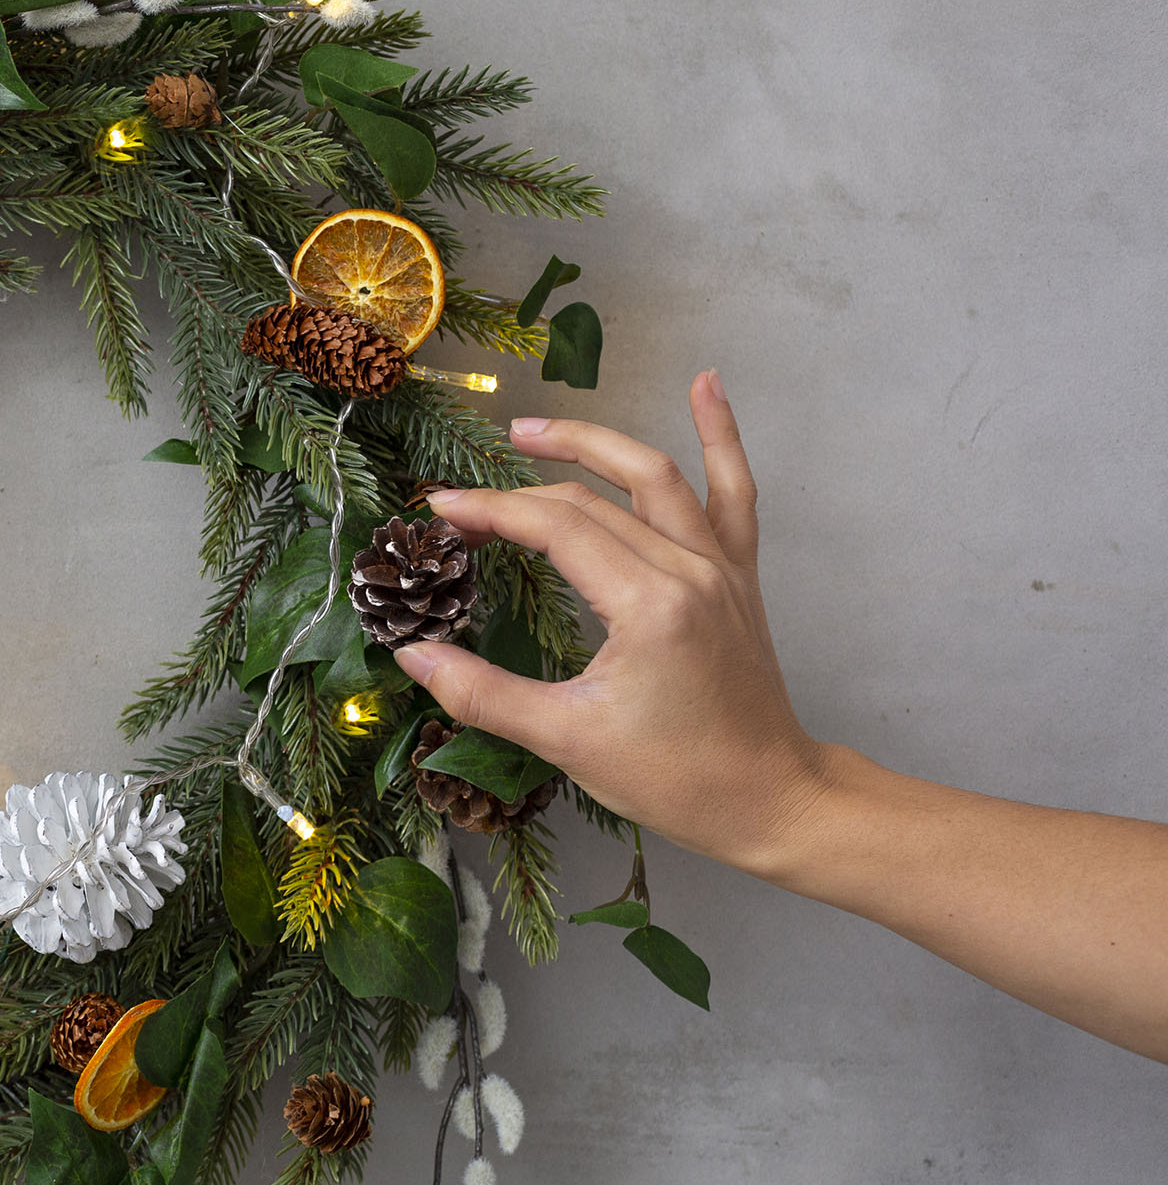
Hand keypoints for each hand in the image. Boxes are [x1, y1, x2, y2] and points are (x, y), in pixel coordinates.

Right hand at [394, 371, 828, 873]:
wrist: (771, 800)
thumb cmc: (676, 778)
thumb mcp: (566, 740)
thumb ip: (483, 693)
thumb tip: (413, 655)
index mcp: (649, 604)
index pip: (556, 527)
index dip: (490, 511)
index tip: (437, 512)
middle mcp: (689, 569)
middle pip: (591, 500)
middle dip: (517, 491)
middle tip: (459, 497)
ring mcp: (720, 567)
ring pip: (655, 476)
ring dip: (593, 442)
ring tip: (532, 430)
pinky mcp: (738, 576)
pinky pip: (732, 490)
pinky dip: (721, 435)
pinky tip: (706, 385)